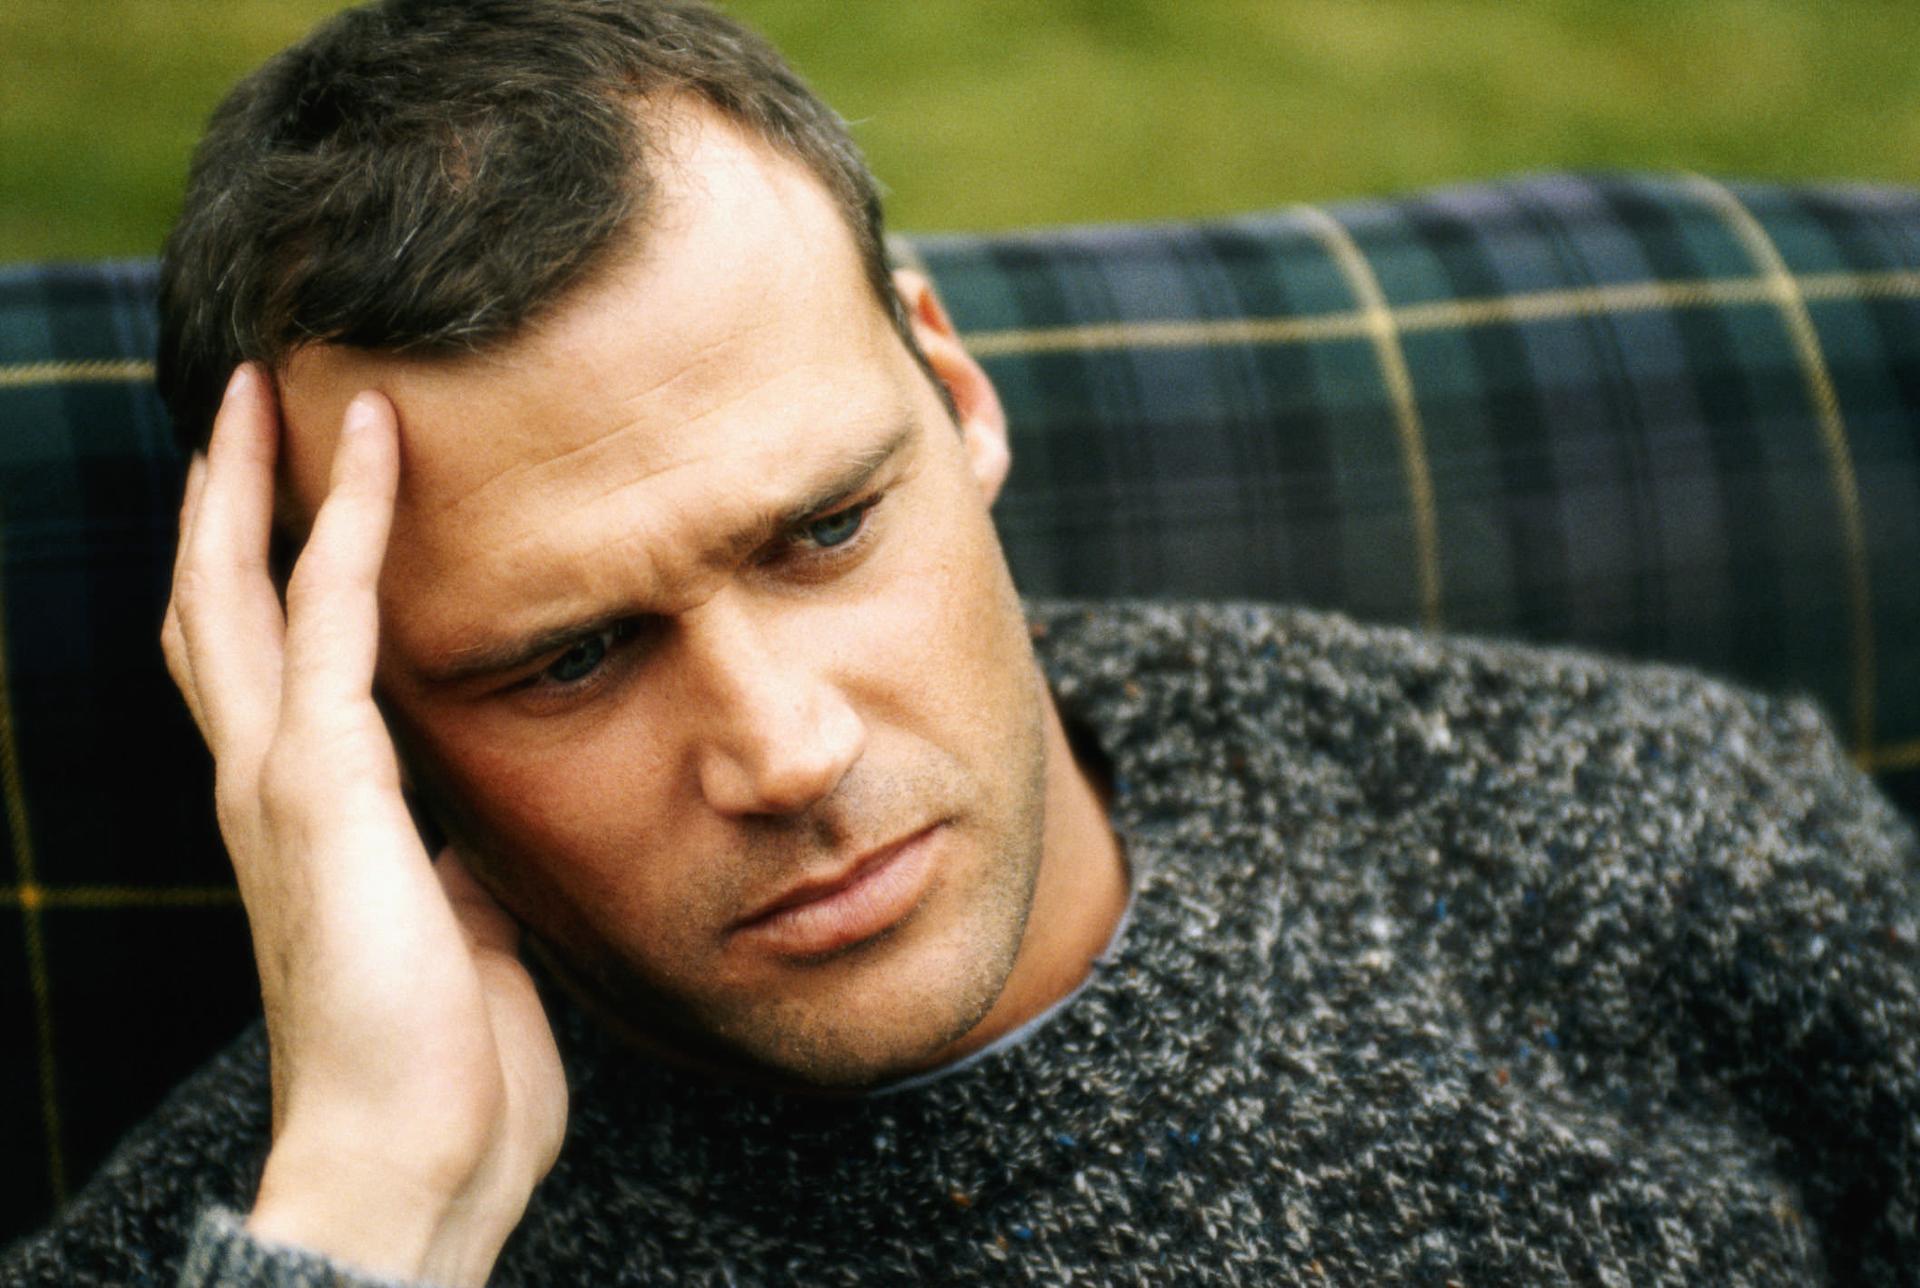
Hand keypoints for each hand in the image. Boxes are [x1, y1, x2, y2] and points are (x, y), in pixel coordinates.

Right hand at [162, 366, 566, 1286]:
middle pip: (214, 609)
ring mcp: (282, 784)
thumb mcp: (456, 933)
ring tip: (282, 388)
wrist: (413, 1160)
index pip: (260, 666)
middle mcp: (268, 789)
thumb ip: (448, 867)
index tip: (290, 484)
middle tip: (247, 401)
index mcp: (303, 823)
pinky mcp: (326, 789)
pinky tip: (376, 449)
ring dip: (258, 484)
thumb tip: (473, 833)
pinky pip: (331, 621)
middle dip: (221, 502)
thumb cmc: (443, 1068)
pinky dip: (350, 524)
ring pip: (242, 592)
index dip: (259, 568)